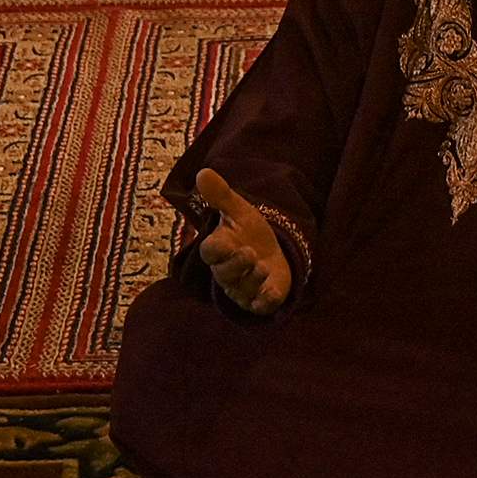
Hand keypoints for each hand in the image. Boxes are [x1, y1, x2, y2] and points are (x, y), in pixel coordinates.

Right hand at [191, 169, 292, 316]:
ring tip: (263, 266)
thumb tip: (202, 171)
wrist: (273, 252)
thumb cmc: (250, 232)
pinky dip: (265, 300)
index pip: (210, 252)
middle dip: (236, 264)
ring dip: (252, 278)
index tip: (226, 240)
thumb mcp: (239, 211)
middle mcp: (227, 272)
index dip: (217, 248)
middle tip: (250, 253)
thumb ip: (221, 194)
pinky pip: (259, 306)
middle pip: (223, 273)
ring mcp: (242, 289)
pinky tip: (272, 291)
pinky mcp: (259, 300)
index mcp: (219, 250)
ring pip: (241, 289)